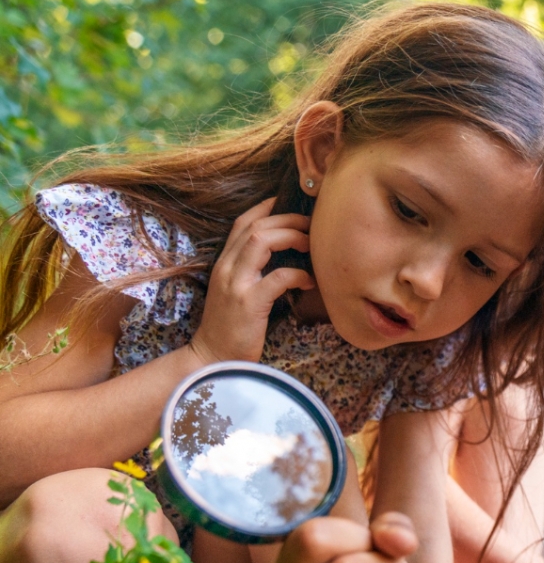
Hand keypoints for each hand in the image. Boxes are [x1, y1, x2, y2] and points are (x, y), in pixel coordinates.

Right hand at [191, 197, 313, 364]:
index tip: (289, 202)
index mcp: (225, 264)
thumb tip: (286, 257)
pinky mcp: (248, 304)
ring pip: (261, 242)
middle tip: (310, 224)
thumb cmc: (232, 329)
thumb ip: (254, 273)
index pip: (242, 223)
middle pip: (255, 226)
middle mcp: (226, 268)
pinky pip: (278, 277)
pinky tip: (309, 281)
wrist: (213, 360)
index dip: (266, 208)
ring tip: (311, 244)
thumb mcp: (238, 293)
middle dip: (286, 219)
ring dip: (291, 237)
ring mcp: (236, 284)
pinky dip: (298, 274)